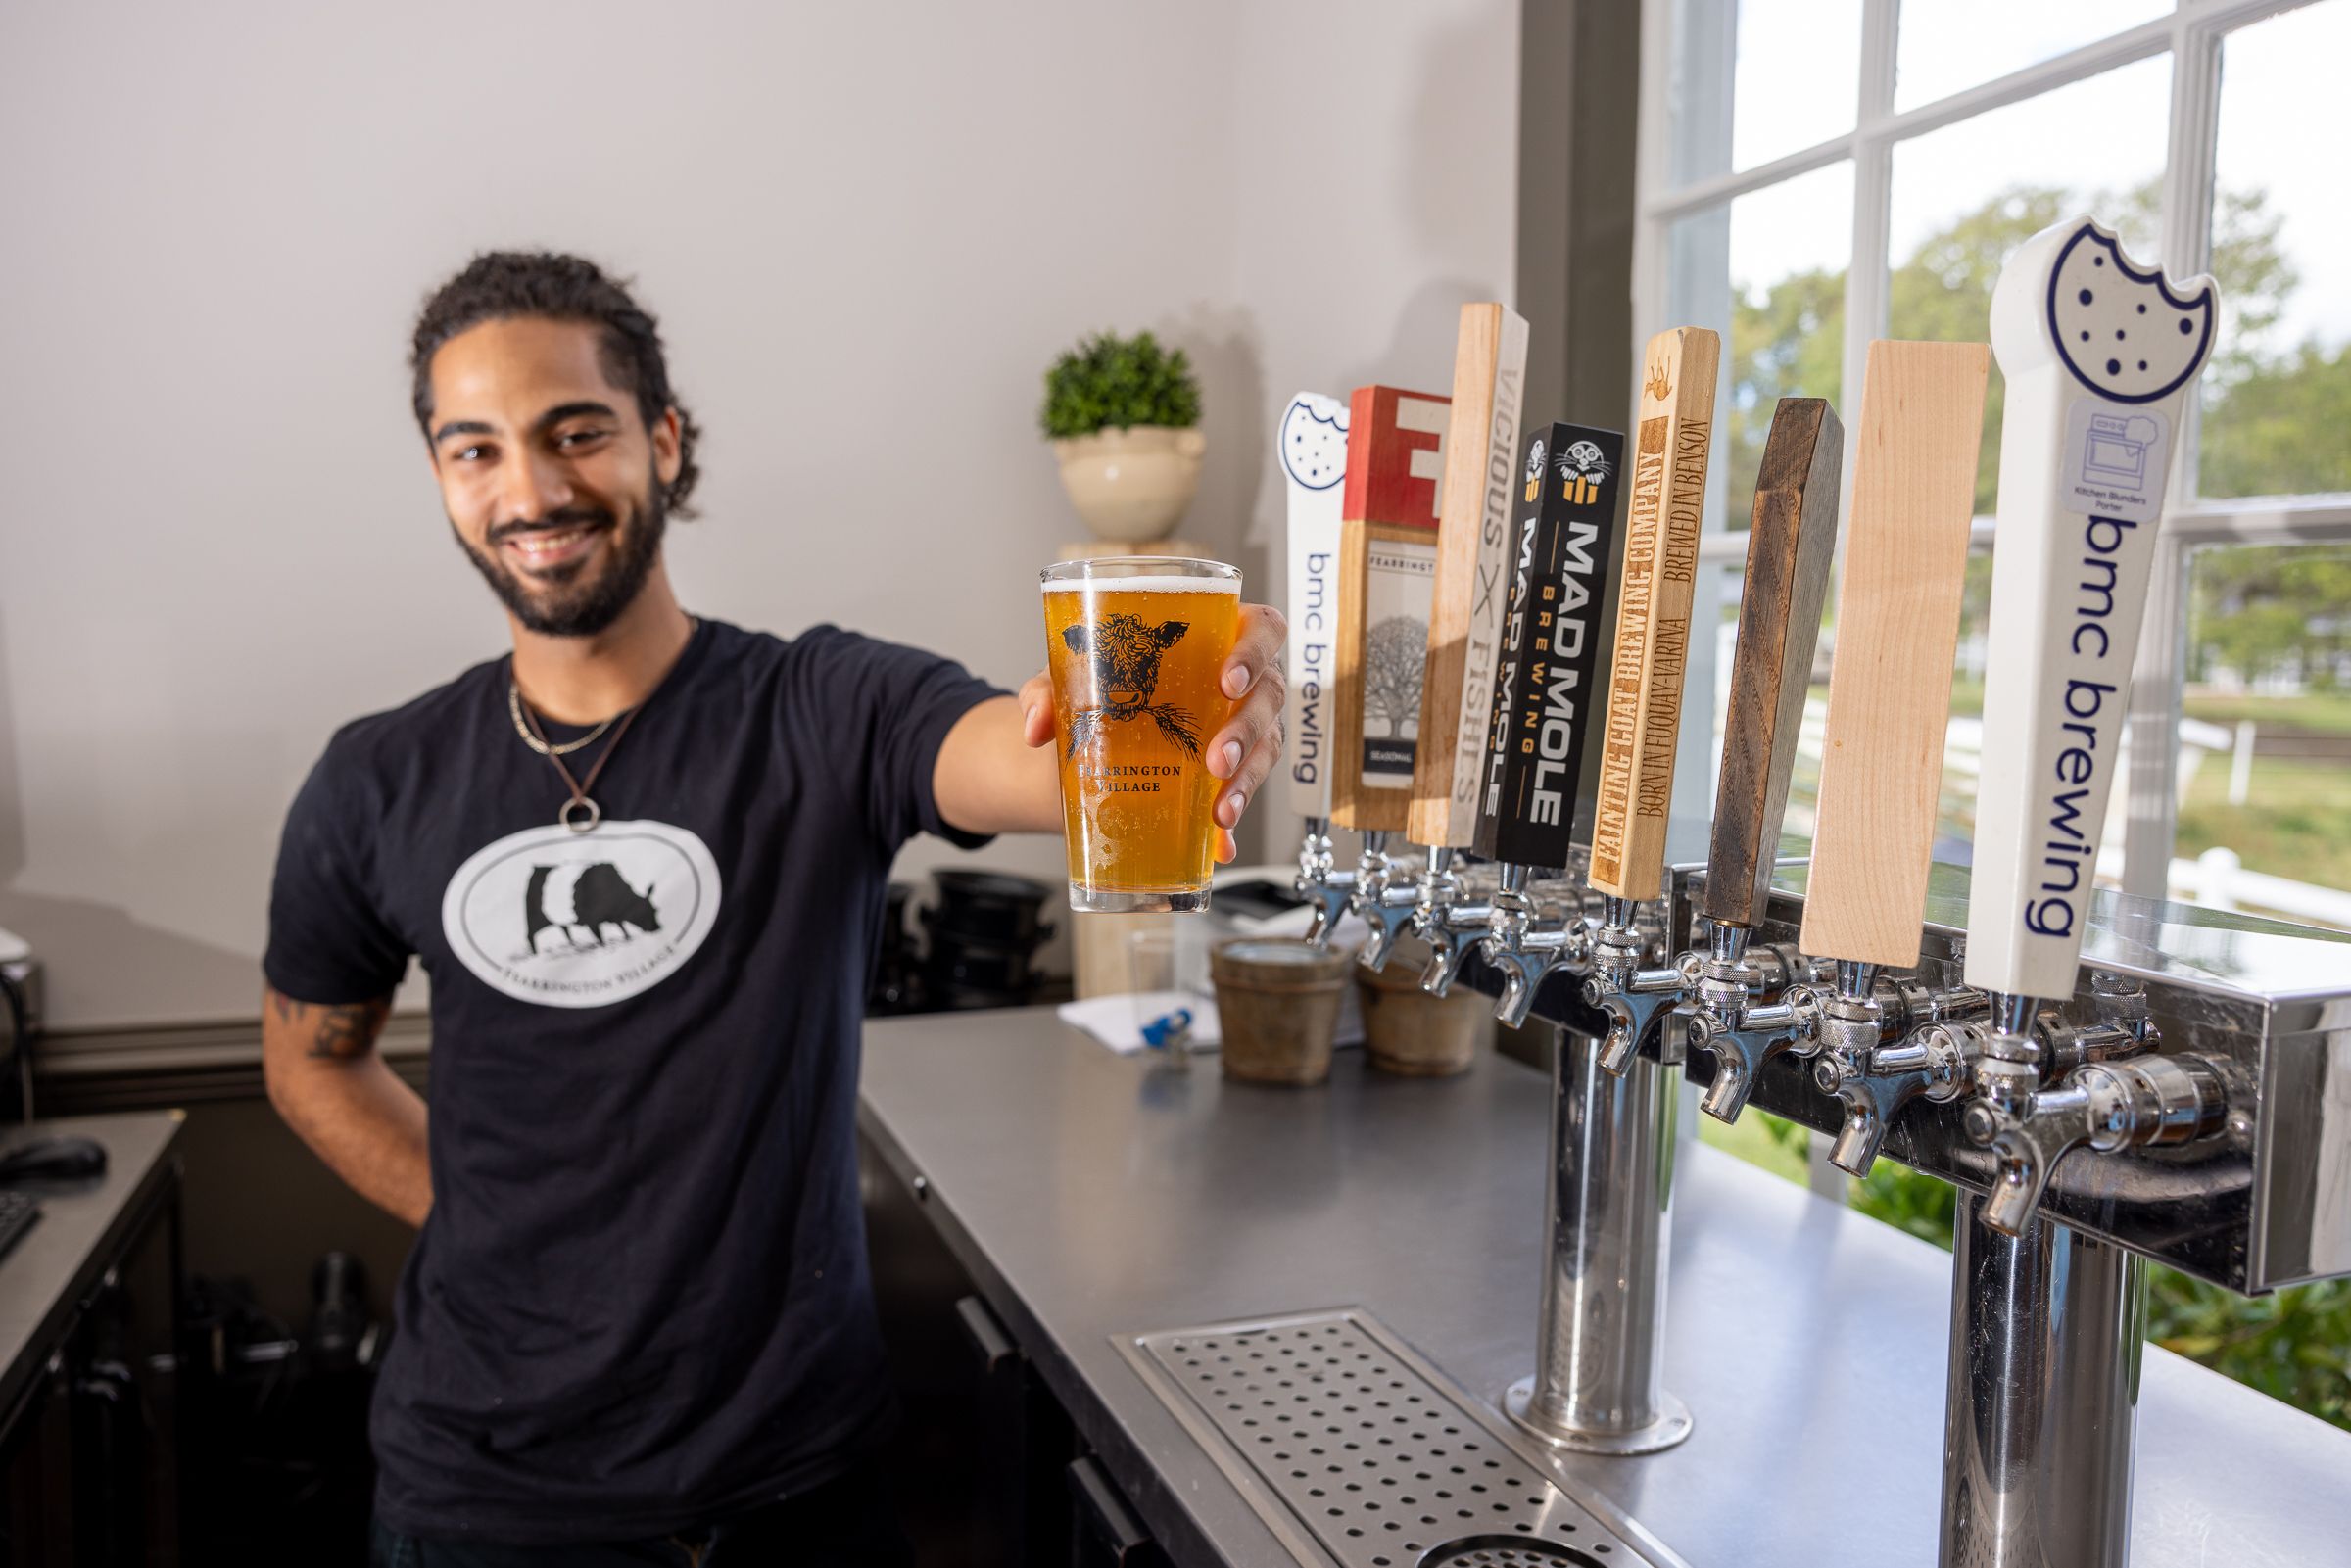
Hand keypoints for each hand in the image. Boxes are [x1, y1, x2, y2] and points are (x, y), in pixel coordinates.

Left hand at [1019, 602, 1287, 863]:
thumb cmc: (1097, 681)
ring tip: (1220, 808)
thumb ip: (1047, 690)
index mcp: (1214, 636)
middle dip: (1247, 729)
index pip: (1261, 629)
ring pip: (1267, 745)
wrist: (1086, 734)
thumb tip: (1037, 726)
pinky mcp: (1232, 769)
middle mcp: (1240, 680)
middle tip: (1216, 757)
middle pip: (1270, 694)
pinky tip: (1220, 841)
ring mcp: (1242, 725)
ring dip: (1248, 778)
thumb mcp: (1069, 676)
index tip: (1228, 681)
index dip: (1256, 651)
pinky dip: (1233, 818)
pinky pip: (1245, 790)